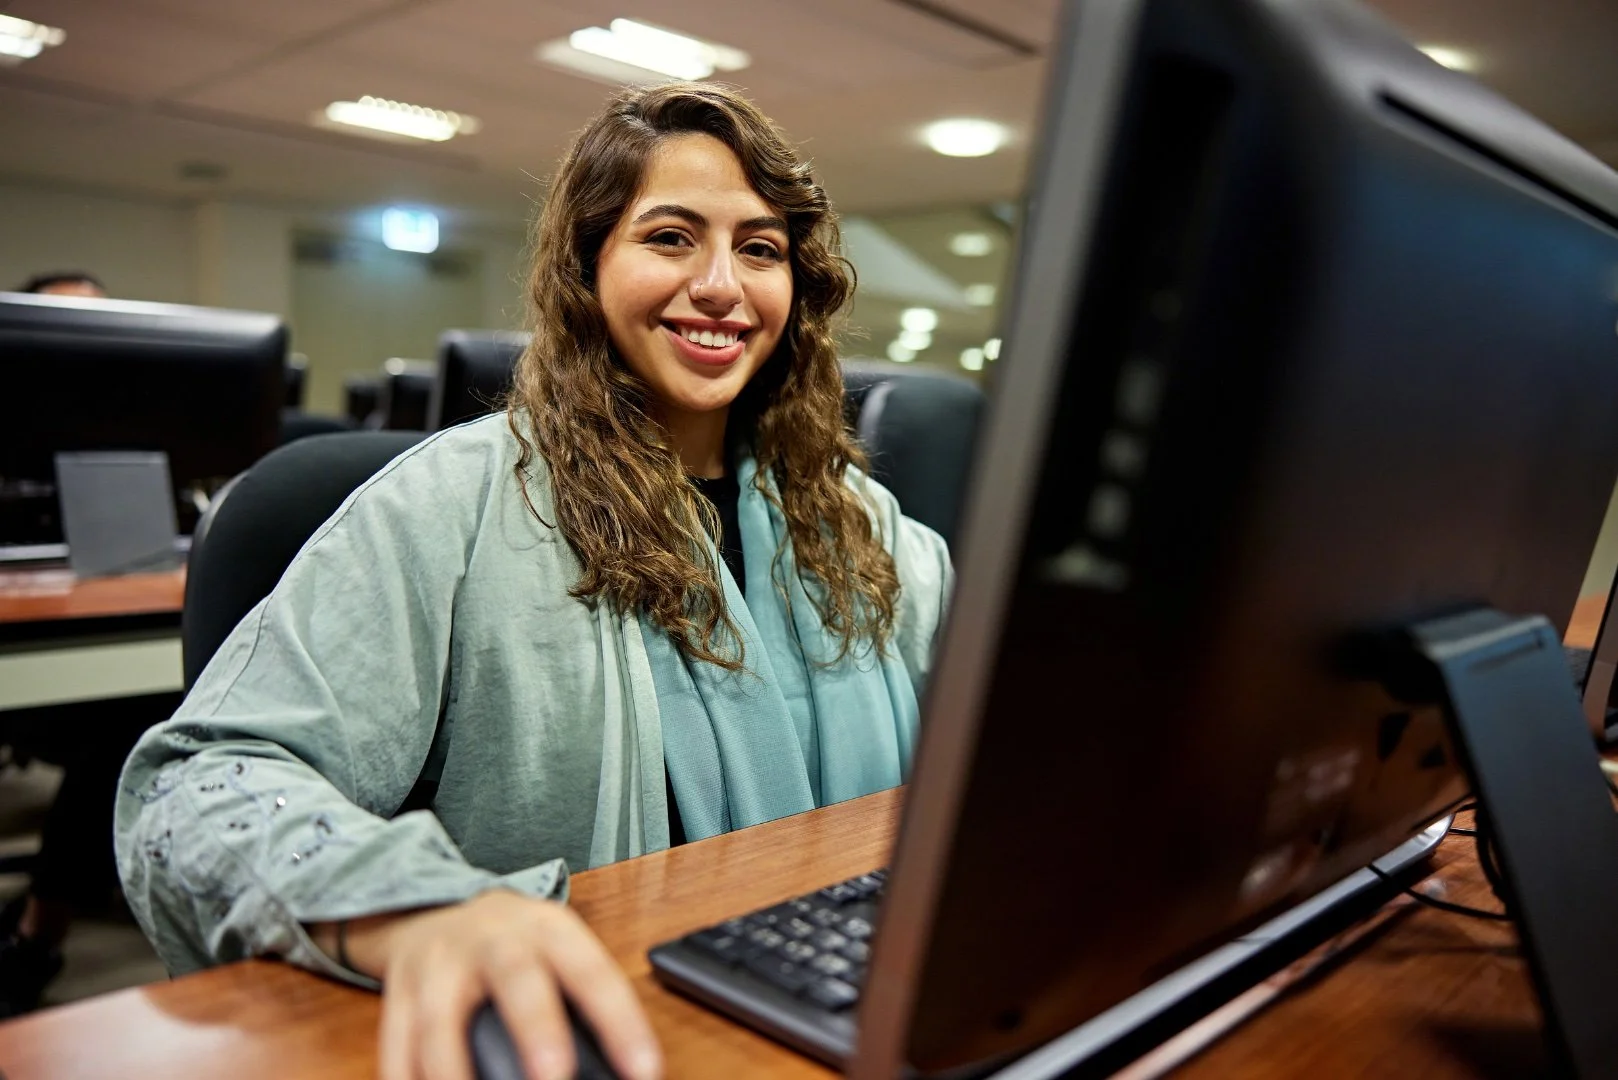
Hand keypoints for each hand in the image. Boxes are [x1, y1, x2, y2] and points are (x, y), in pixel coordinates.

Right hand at [339, 890, 662, 1079]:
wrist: (439, 910)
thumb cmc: (515, 946)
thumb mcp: (556, 952)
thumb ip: (583, 1004)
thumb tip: (621, 1071)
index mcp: (548, 930)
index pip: (592, 972)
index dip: (621, 1024)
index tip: (645, 1072)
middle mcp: (493, 941)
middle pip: (516, 978)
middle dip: (536, 1032)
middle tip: (554, 1079)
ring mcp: (439, 965)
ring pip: (439, 1019)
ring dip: (452, 1072)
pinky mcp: (397, 993)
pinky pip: (395, 1042)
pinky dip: (405, 1077)